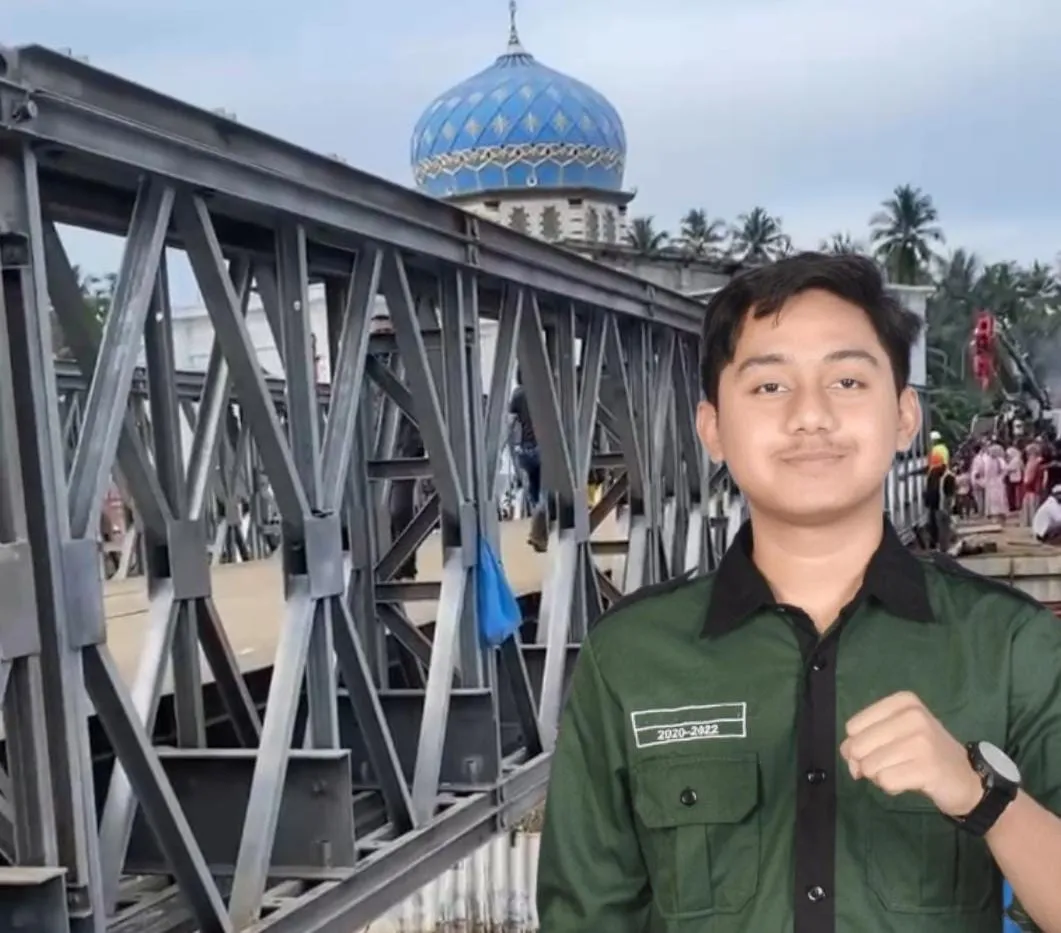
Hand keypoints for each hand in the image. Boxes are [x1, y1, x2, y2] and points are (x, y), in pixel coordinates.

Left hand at [839, 691, 982, 817]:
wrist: (967, 778)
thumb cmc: (923, 754)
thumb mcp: (894, 736)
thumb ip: (863, 742)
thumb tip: (851, 764)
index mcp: (903, 702)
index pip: (853, 726)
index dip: (857, 745)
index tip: (877, 751)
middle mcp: (913, 716)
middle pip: (858, 746)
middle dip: (866, 764)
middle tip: (890, 765)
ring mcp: (922, 741)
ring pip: (870, 766)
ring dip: (880, 777)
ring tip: (903, 772)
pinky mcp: (927, 767)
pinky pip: (886, 781)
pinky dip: (891, 787)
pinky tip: (909, 782)